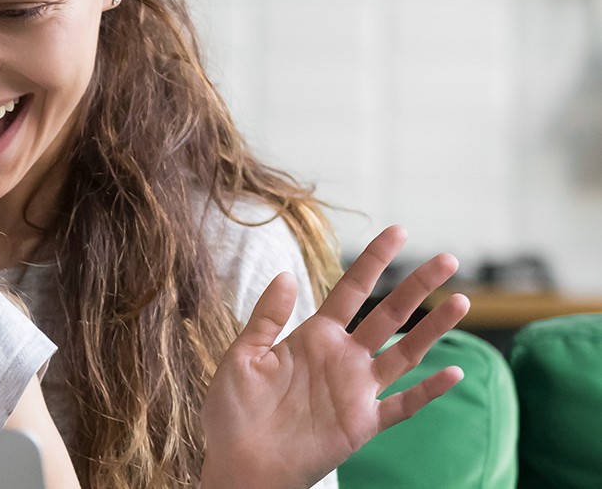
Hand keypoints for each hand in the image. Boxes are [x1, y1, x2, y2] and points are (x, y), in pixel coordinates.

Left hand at [200, 226, 470, 488]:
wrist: (239, 465)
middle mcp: (342, 359)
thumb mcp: (243, 356)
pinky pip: (403, 406)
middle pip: (388, 315)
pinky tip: (453, 373)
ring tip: (463, 301)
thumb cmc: (234, 413)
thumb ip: (267, 317)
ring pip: (405, 353)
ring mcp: (356, 391)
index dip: (373, 261)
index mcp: (313, 337)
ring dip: (433, 329)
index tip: (398, 231)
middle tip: (448, 259)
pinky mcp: (363, 424)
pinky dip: (428, 392)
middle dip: (417, 286)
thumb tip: (285, 273)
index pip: (351, 291)